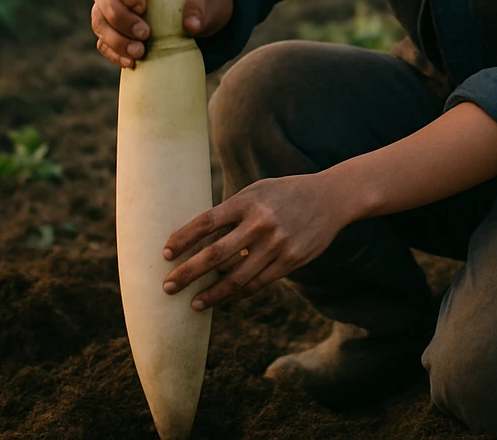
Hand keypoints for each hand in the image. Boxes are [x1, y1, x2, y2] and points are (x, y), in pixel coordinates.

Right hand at [90, 0, 232, 67]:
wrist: (185, 10)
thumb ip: (195, 4)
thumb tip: (192, 26)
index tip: (142, 6)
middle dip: (120, 17)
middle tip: (145, 33)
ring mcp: (107, 9)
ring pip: (99, 22)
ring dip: (116, 39)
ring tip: (139, 52)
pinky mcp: (110, 31)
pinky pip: (103, 43)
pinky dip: (115, 53)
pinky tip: (130, 63)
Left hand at [161, 173, 352, 309]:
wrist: (331, 197)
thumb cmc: (287, 193)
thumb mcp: (259, 191)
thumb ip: (233, 210)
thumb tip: (199, 238)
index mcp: (248, 200)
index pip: (206, 222)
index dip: (183, 239)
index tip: (165, 254)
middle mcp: (260, 222)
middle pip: (215, 254)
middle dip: (187, 273)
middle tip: (168, 287)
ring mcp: (276, 243)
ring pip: (236, 277)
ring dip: (211, 294)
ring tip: (194, 304)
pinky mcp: (291, 260)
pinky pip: (258, 283)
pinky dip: (239, 294)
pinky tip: (225, 301)